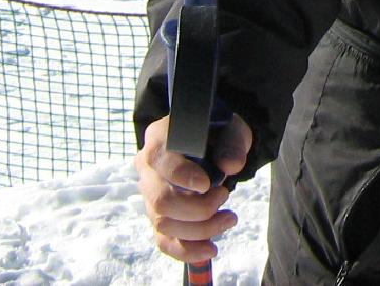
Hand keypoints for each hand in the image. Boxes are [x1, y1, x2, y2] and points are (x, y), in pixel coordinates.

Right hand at [135, 112, 251, 263]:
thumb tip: (232, 165)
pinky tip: (209, 249)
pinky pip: (164, 240)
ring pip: (163, 224)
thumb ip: (232, 144)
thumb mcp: (230, 129)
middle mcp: (147, 168)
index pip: (160, 160)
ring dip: (200, 229)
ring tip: (229, 219)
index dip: (182, 176)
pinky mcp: (159, 216)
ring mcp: (149, 195)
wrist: (216, 143)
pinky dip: (186, 250)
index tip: (207, 184)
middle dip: (197, 209)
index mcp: (159, 138)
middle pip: (160, 201)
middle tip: (224, 196)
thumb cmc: (219, 132)